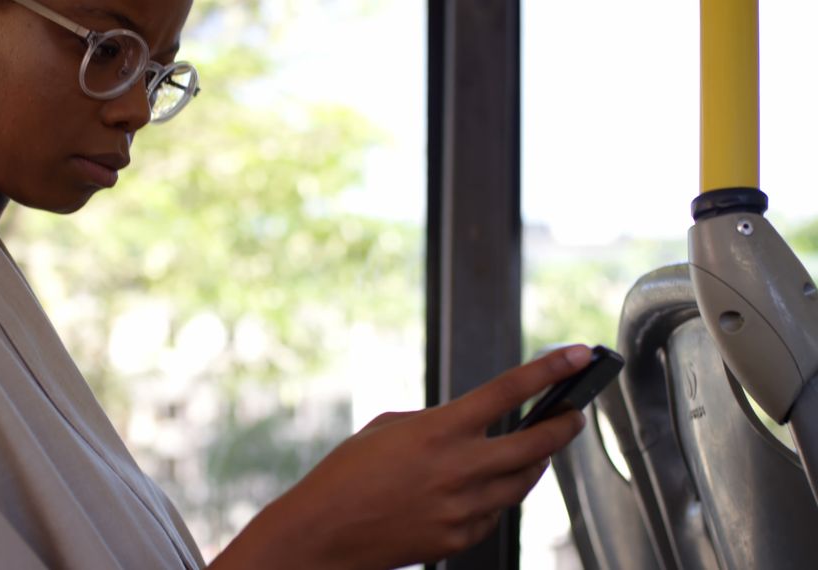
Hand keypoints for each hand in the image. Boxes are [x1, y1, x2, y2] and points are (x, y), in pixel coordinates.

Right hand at [210, 345, 590, 569]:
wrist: (324, 531)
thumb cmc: (346, 475)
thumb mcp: (387, 428)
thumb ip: (436, 422)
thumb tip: (467, 425)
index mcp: (438, 430)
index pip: (508, 391)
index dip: (549, 370)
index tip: (577, 356)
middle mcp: (458, 468)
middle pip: (536, 444)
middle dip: (564, 426)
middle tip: (573, 415)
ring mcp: (463, 507)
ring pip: (523, 482)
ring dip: (535, 462)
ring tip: (534, 450)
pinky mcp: (459, 537)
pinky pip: (495, 512)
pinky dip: (497, 496)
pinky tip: (484, 487)